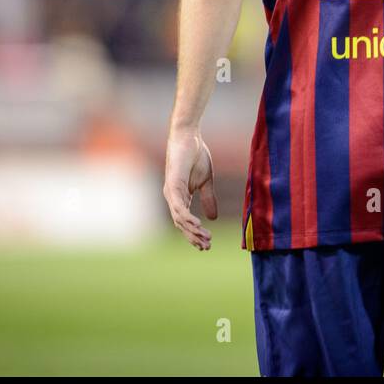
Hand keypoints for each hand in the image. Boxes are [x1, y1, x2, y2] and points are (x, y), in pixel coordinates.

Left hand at [163, 126, 217, 249]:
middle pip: (181, 224)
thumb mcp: (206, 181)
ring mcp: (171, 192)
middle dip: (193, 237)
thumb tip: (212, 218)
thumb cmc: (196, 155)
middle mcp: (172, 197)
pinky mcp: (173, 184)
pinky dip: (187, 217)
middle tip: (206, 246)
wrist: (189, 137)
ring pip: (179, 218)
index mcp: (180, 197)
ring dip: (192, 230)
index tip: (206, 244)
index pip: (185, 221)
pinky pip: (179, 206)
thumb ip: (208, 199)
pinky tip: (196, 225)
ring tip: (205, 238)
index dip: (194, 233)